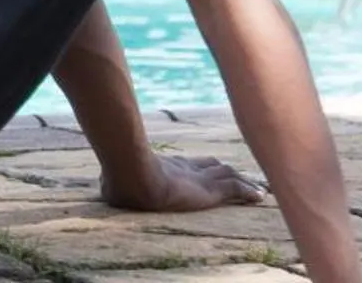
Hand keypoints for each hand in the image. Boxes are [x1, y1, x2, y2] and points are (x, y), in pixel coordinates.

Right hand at [102, 151, 266, 212]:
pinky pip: (235, 189)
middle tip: (240, 175)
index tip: (214, 168)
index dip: (205, 166)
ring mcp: (199, 178)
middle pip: (214, 166)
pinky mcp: (209, 190)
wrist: (133, 177)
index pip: (192, 164)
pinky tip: (260, 197)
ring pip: (229, 175)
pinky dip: (248, 191)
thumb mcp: (114, 182)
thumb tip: (101, 187)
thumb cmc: (119, 180)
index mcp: (168, 166)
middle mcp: (187, 168)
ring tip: (258, 189)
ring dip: (244, 181)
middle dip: (228, 171)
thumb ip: (114, 183)